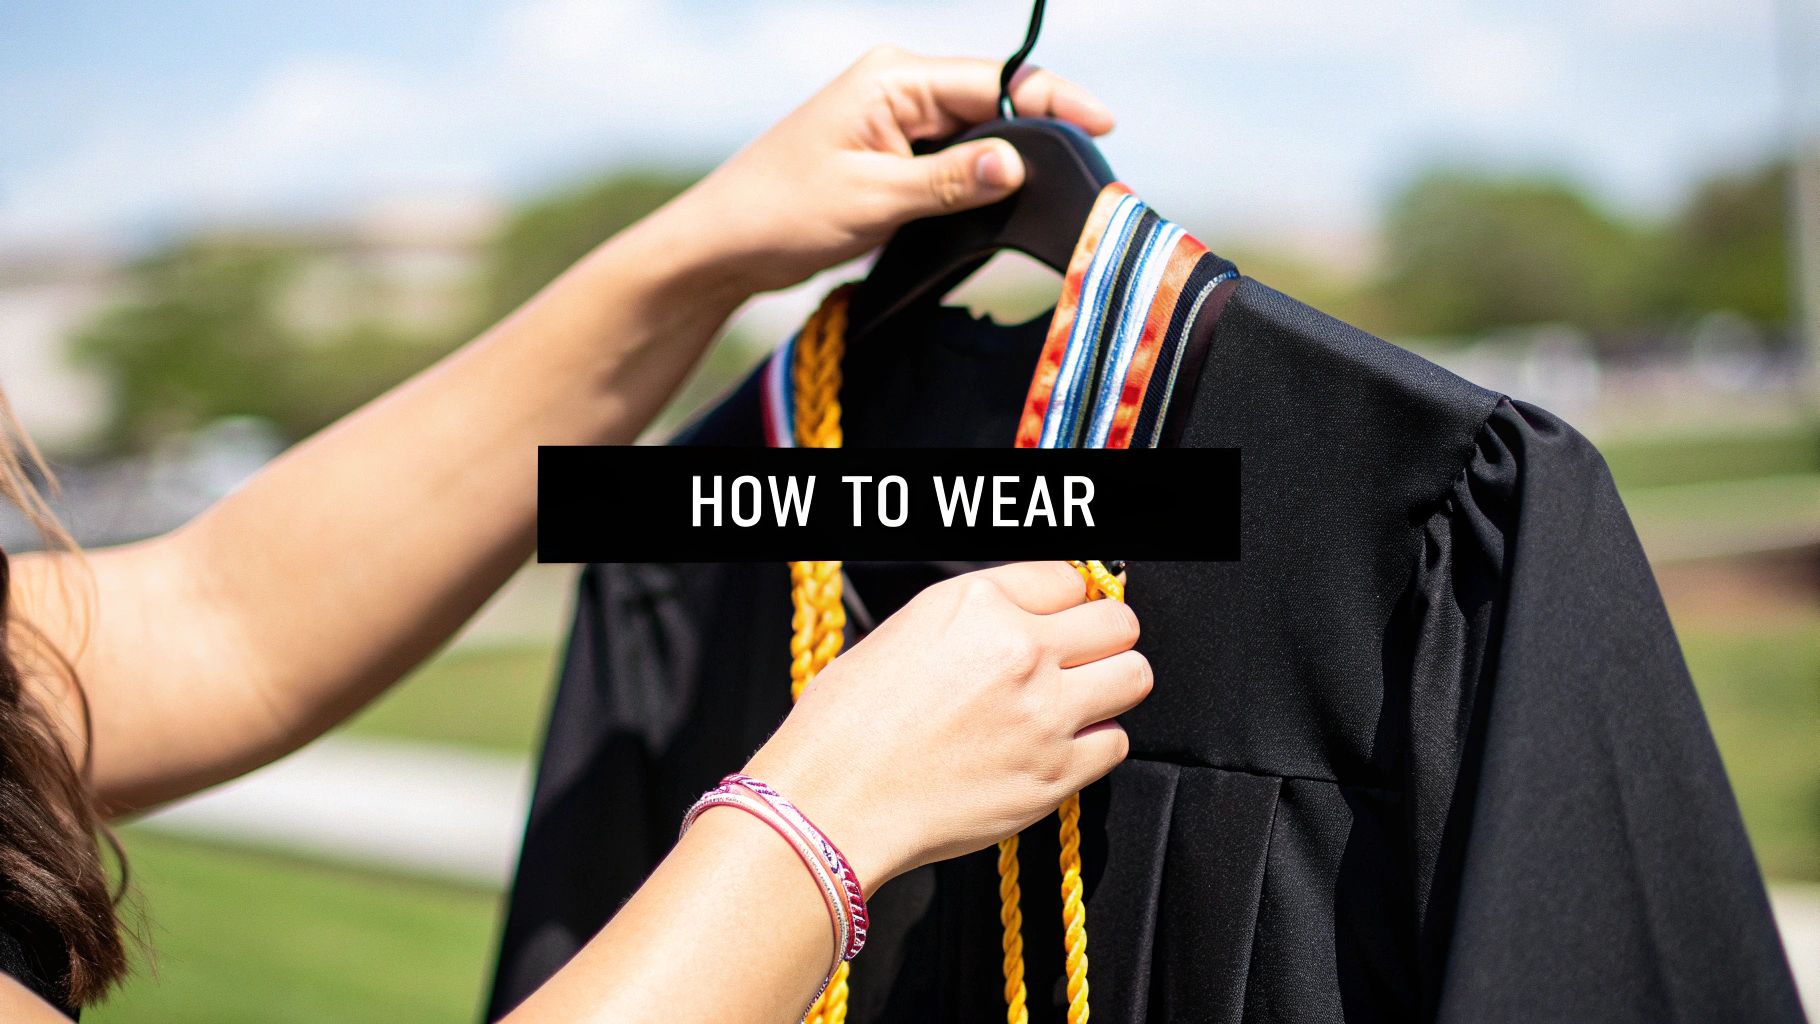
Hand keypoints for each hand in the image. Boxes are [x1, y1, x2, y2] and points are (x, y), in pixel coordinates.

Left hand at [658, 47, 1115, 294]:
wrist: (724, 244)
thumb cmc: (783, 213)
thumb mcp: (874, 200)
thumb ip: (950, 182)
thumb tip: (1018, 164)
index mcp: (894, 80)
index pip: (994, 81)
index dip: (1054, 101)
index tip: (1103, 125)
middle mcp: (898, 90)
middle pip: (993, 103)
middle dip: (1041, 132)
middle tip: (1090, 170)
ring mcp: (894, 123)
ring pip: (977, 136)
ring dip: (1010, 162)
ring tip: (1058, 191)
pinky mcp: (891, 157)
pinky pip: (953, 162)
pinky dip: (979, 182)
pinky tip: (1004, 205)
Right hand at [741, 562, 1149, 889]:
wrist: (831, 803)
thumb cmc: (845, 724)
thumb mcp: (905, 632)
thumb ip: (977, 619)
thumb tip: (1024, 618)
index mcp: (977, 602)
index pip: (1069, 577)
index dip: (1065, 603)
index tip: (1062, 621)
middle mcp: (1020, 648)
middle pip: (1118, 622)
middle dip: (1103, 638)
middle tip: (1080, 660)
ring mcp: (1045, 712)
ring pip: (1133, 676)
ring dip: (1109, 688)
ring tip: (1075, 704)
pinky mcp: (1055, 773)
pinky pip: (1115, 743)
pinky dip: (1094, 746)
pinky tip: (1056, 749)